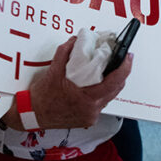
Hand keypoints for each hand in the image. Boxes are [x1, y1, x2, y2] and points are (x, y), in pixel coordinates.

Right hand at [16, 37, 132, 128]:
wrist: (32, 115)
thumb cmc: (41, 98)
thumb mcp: (52, 71)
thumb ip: (64, 53)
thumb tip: (74, 41)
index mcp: (86, 99)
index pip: (113, 83)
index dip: (124, 68)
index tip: (128, 56)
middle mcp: (91, 110)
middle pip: (115, 90)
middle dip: (121, 73)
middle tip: (122, 59)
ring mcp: (90, 116)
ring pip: (108, 97)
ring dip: (111, 82)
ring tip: (111, 68)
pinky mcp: (87, 119)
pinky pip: (100, 103)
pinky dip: (101, 91)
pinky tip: (98, 83)